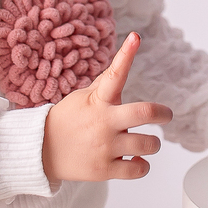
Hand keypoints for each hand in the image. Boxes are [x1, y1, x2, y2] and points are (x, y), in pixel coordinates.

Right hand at [42, 32, 172, 181]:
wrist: (41, 151)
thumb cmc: (67, 120)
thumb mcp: (82, 97)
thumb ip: (105, 83)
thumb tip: (124, 56)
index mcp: (98, 101)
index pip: (114, 74)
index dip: (126, 54)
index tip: (136, 37)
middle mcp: (103, 123)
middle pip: (144, 113)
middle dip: (163, 113)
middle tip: (167, 115)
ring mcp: (104, 148)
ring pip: (147, 144)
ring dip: (154, 143)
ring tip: (149, 142)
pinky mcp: (104, 170)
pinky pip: (138, 170)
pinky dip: (143, 165)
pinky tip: (137, 159)